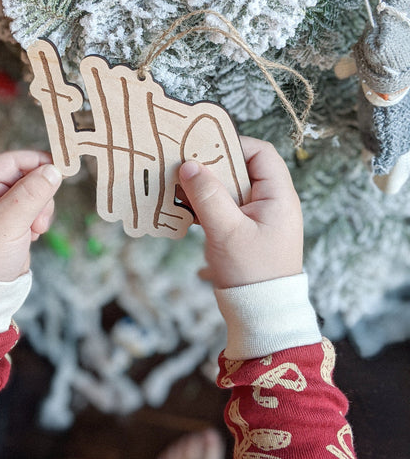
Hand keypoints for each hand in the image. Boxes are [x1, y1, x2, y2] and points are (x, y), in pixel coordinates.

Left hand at [0, 150, 61, 281]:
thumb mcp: (9, 223)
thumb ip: (32, 193)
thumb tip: (54, 169)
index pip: (9, 161)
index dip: (36, 162)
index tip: (61, 168)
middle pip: (23, 176)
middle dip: (39, 194)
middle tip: (41, 217)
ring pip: (31, 192)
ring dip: (40, 209)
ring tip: (35, 230)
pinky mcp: (7, 221)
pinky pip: (31, 208)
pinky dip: (37, 219)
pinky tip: (31, 235)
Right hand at [178, 137, 302, 288]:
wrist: (261, 314)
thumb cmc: (250, 272)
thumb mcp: (227, 231)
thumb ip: (208, 195)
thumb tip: (189, 164)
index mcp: (279, 196)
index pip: (260, 153)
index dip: (233, 144)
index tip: (202, 149)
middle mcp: (273, 203)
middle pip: (242, 169)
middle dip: (212, 167)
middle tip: (184, 168)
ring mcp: (260, 218)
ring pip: (231, 189)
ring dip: (206, 188)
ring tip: (180, 189)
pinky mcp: (247, 232)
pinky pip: (226, 208)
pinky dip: (208, 206)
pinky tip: (186, 210)